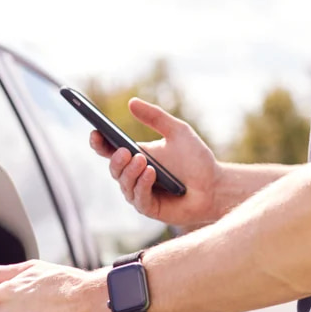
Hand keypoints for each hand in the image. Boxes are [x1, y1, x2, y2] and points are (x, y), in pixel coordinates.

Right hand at [90, 98, 220, 226]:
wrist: (214, 185)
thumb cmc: (196, 159)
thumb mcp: (178, 131)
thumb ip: (155, 117)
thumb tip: (131, 102)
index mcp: (135, 156)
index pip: (109, 150)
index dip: (99, 142)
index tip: (96, 132)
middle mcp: (134, 176)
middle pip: (114, 169)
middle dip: (116, 160)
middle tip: (125, 150)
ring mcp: (140, 193)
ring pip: (124, 184)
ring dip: (131, 173)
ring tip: (143, 161)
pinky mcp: (149, 208)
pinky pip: (139, 198)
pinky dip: (143, 185)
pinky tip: (150, 173)